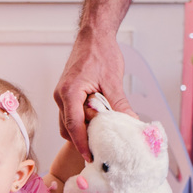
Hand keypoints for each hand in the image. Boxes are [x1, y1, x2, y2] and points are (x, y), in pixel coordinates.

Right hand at [53, 33, 133, 159]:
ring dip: (82, 132)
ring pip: (68, 124)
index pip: (73, 125)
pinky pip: (71, 116)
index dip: (81, 143)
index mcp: (70, 92)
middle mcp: (61, 96)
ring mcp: (62, 96)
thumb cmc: (101, 52)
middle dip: (81, 141)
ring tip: (100, 138)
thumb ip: (119, 104)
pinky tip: (97, 125)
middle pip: (67, 128)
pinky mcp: (66, 96)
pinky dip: (82, 123)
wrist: (93, 36)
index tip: (90, 157)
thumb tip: (131, 123)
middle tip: (100, 151)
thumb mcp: (113, 81)